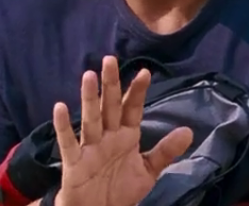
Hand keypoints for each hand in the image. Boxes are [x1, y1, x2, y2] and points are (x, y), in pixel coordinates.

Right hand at [51, 56, 192, 205]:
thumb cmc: (120, 189)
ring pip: (91, 119)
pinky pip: (68, 142)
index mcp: (126, 136)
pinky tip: (60, 108)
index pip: (132, 109)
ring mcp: (90, 147)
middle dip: (111, 84)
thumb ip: (166, 151)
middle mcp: (107, 137)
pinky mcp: (75, 162)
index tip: (145, 72)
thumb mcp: (148, 170)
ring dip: (90, 99)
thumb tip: (189, 131)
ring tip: (89, 76)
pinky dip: (63, 127)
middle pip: (110, 107)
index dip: (137, 91)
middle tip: (110, 59)